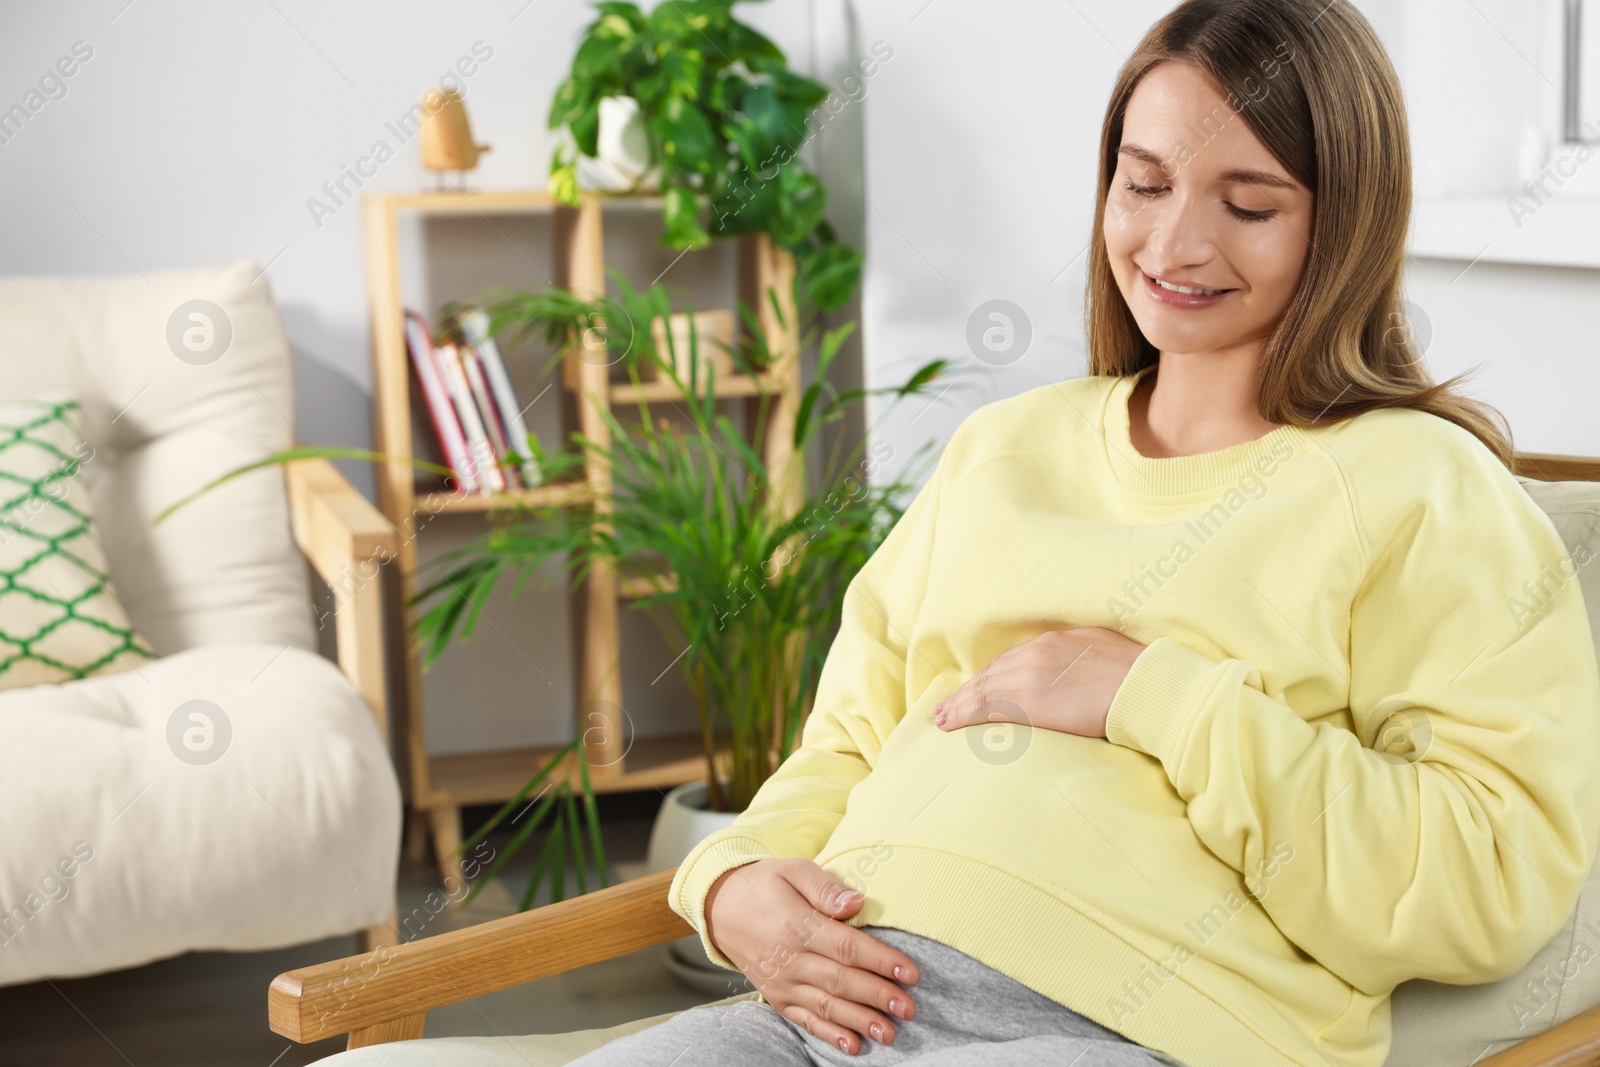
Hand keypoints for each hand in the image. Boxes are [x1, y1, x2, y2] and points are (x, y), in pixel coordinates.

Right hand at [703, 858, 918, 1054]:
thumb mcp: (792, 870)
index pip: (847, 946)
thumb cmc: (764, 884)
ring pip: (826, 1006)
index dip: (881, 961)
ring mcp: (782, 982)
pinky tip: (853, 1045)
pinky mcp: (776, 997)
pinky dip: (828, 1034)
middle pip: (841, 981)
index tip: (910, 972)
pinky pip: (804, 1020)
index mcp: (798, 925)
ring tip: (889, 1033)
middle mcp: (790, 959)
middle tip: (909, 1008)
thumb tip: (856, 903)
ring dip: (860, 1021)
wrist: (719, 907)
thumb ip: (825, 887)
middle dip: (877, 996)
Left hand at [932, 626, 1145, 739]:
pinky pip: (984, 707)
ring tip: (942, 716)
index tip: (982, 684)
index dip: (995, 674)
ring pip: (983, 688)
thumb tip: (1088, 672)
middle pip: (993, 672)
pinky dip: (962, 714)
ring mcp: (1028, 675)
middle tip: (949, 702)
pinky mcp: (1025, 700)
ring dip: (959, 703)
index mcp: (1057, 641)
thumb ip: (1088, 660)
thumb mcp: (1109, 655)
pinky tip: (948, 723)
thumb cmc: (1140, 676)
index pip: (1016, 659)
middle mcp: (1037, 653)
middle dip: (970, 688)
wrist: (1144, 686)